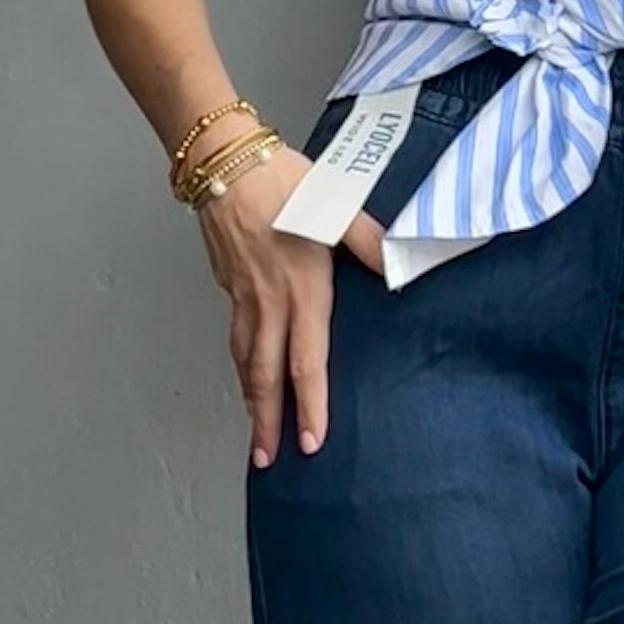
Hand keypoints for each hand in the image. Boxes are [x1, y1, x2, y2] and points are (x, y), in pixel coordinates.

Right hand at [192, 145, 385, 467]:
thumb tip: (397, 264)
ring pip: (246, 360)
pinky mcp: (229, 285)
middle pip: (267, 376)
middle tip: (268, 461)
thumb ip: (368, 239)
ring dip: (251, 400)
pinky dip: (241, 366)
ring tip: (256, 432)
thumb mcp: (337, 205)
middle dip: (268, 423)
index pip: (307, 361)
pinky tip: (246, 375)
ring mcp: (244, 297)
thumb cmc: (285, 181)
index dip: (310, 405)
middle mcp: (270, 302)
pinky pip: (236, 337)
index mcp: (302, 289)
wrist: (226, 162)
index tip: (312, 441)